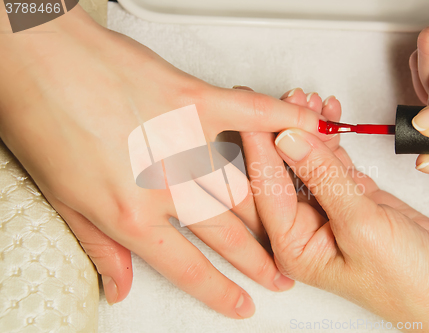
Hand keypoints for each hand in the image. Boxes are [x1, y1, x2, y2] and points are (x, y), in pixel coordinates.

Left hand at [0, 5, 328, 315]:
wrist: (33, 55)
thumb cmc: (38, 115)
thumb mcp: (61, 199)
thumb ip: (100, 248)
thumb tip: (118, 284)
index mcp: (130, 214)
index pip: (189, 268)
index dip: (220, 292)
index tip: (240, 303)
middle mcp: (165, 184)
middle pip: (227, 233)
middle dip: (260, 260)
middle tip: (279, 274)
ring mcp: (185, 140)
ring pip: (245, 186)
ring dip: (274, 211)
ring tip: (295, 224)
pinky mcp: (194, 98)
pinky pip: (250, 115)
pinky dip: (283, 123)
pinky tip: (307, 131)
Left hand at [242, 92, 428, 328]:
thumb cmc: (406, 283)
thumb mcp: (361, 226)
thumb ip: (324, 178)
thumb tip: (288, 139)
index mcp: (292, 245)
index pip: (267, 187)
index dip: (260, 145)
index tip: (252, 111)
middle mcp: (303, 228)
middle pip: (282, 170)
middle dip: (284, 131)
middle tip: (285, 97)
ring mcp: (328, 210)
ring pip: (308, 161)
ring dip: (308, 129)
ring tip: (309, 99)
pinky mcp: (351, 197)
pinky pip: (333, 161)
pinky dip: (332, 138)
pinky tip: (328, 116)